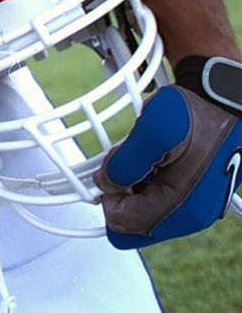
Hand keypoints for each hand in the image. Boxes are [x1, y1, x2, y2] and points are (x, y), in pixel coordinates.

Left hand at [94, 84, 241, 248]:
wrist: (222, 103)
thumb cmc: (196, 114)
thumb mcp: (155, 128)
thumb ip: (125, 161)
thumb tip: (105, 182)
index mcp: (180, 209)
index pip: (120, 225)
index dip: (107, 196)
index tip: (113, 169)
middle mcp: (188, 215)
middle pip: (129, 223)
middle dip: (119, 192)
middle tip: (126, 161)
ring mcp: (190, 206)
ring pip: (139, 209)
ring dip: (131, 183)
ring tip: (143, 153)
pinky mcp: (189, 194)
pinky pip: (152, 197)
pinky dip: (143, 178)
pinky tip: (151, 155)